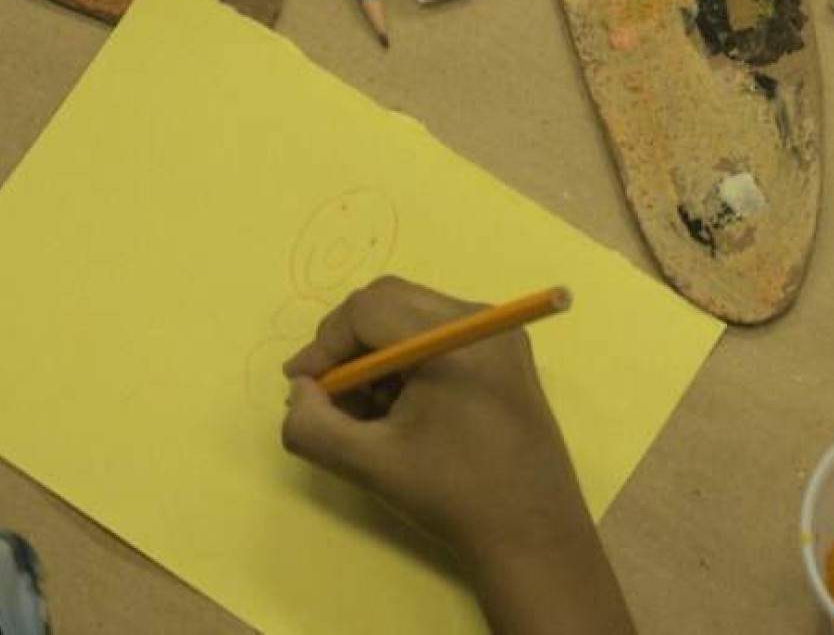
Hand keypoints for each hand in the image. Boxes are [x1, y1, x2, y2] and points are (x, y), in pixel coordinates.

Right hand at [280, 277, 634, 634]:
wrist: (533, 532)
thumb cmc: (452, 495)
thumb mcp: (369, 464)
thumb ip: (314, 426)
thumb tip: (300, 391)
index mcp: (453, 337)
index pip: (368, 309)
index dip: (324, 345)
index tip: (302, 389)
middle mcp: (481, 320)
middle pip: (391, 301)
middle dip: (348, 345)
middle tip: (326, 396)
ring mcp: (499, 335)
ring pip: (413, 317)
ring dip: (376, 355)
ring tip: (364, 413)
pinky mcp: (506, 355)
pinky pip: (441, 335)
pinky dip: (408, 362)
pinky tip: (399, 412)